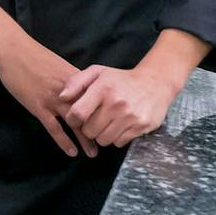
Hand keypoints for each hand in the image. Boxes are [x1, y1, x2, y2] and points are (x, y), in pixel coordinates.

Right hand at [0, 35, 98, 158]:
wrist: (13, 50)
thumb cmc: (32, 55)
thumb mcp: (57, 64)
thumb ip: (69, 79)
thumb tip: (79, 90)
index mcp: (74, 79)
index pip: (96, 99)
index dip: (104, 113)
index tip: (110, 123)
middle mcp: (68, 91)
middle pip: (89, 113)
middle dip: (99, 129)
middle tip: (107, 142)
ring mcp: (53, 99)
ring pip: (75, 123)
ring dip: (85, 140)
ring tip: (93, 153)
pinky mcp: (38, 107)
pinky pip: (55, 128)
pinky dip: (64, 142)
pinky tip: (71, 152)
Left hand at [60, 64, 177, 147]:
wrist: (154, 83)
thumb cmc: (121, 79)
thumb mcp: (98, 72)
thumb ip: (76, 82)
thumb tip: (61, 97)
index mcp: (103, 89)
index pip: (78, 113)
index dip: (72, 119)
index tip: (74, 118)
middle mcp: (116, 104)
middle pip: (90, 131)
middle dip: (87, 128)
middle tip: (92, 121)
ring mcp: (130, 117)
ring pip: (104, 140)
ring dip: (101, 135)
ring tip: (105, 124)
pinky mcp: (140, 127)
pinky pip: (119, 143)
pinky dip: (116, 138)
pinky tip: (119, 126)